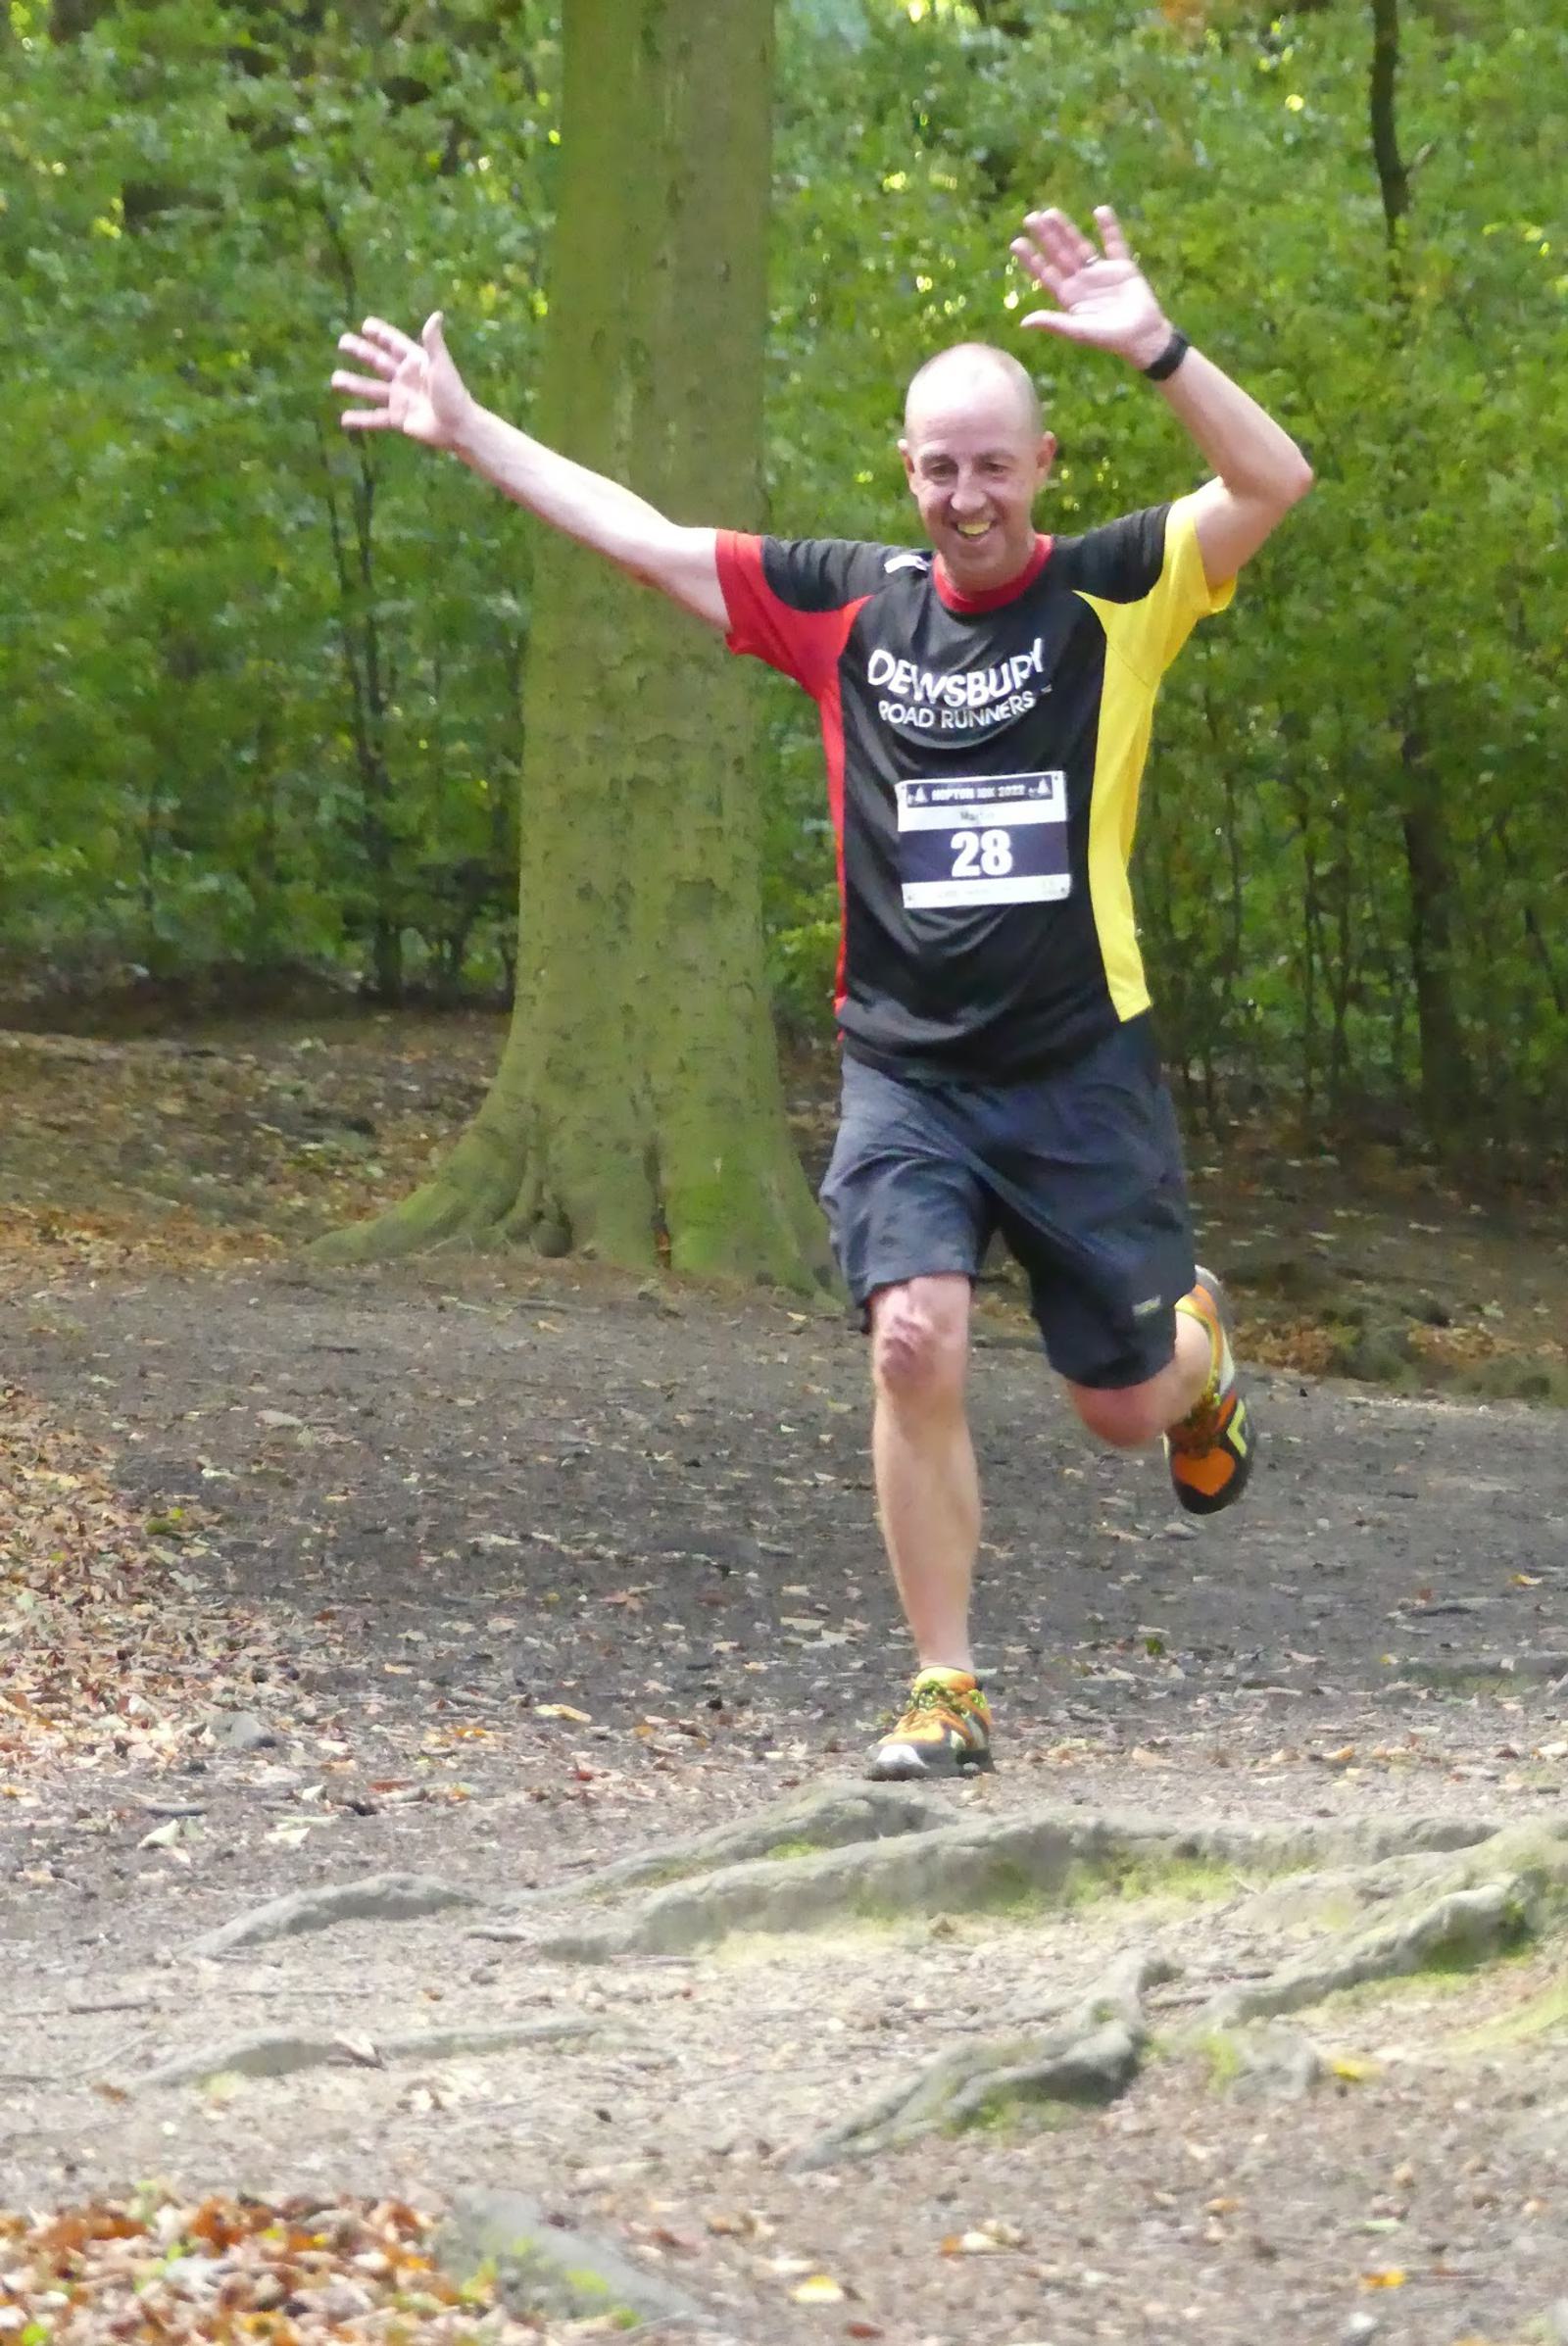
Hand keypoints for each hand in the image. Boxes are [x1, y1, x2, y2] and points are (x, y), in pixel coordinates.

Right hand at [331, 312, 475, 449]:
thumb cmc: (453, 394)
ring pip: (372, 390)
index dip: (381, 334)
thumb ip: (434, 342)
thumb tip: (436, 315)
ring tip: (335, 379)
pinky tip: (344, 419)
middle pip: (378, 362)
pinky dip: (361, 419)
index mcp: (415, 363)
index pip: (394, 344)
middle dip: (361, 352)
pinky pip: (376, 418)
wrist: (459, 427)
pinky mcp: (399, 419)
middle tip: (342, 342)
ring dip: (354, 384)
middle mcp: (405, 379)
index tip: (366, 325)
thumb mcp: (442, 366)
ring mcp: (400, 399)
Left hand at [1009, 205, 1170, 369]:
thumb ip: (1054, 323)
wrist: (1142, 338)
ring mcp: (1101, 272)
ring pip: (1080, 246)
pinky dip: (1109, 228)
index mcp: (1069, 296)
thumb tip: (1024, 322)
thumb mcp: (1079, 331)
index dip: (1032, 259)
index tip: (1017, 242)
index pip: (1046, 274)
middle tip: (1030, 218)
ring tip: (1051, 212)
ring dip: (1067, 230)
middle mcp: (1081, 282)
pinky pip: (1114, 244)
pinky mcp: (1122, 267)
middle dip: (1046, 237)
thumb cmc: (1109, 338)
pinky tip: (1100, 211)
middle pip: (1060, 255)